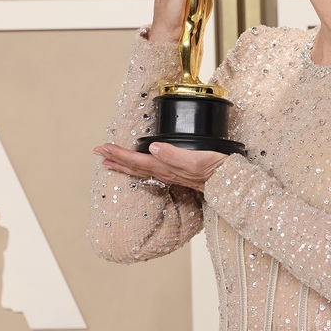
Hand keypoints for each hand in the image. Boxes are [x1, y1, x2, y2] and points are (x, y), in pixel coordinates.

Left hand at [94, 142, 228, 191]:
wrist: (233, 183)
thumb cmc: (218, 170)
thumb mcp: (197, 160)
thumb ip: (175, 155)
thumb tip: (152, 148)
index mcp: (167, 168)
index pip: (137, 161)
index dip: (119, 154)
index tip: (102, 148)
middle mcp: (166, 173)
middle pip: (134, 167)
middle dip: (115, 159)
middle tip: (97, 152)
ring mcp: (171, 175)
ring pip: (141, 170)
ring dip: (124, 164)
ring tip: (109, 161)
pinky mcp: (178, 174)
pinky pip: (151, 171)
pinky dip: (139, 168)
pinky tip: (139, 167)